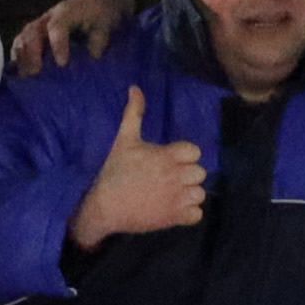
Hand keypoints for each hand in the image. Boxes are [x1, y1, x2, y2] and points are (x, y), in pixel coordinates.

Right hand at [11, 0, 147, 72]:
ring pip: (24, 36)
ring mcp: (40, 23)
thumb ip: (99, 38)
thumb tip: (93, 56)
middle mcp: (49, 16)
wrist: (98, 3)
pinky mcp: (36, 32)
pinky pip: (21, 41)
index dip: (57, 45)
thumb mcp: (106, 23)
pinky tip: (18, 71)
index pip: (57, 27)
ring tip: (26, 76)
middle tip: (36, 73)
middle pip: (33, 31)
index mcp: (67, 12)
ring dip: (22, 56)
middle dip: (32, 53)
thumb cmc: (102, 14)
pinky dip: (18, 55)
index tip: (62, 64)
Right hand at [69, 88, 208, 245]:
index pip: (195, 152)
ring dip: (190, 193)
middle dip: (188, 174)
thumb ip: (134, 113)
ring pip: (200, 194)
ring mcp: (176, 198)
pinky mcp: (174, 217)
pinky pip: (197, 214)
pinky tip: (175, 208)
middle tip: (171, 177)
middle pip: (200, 173)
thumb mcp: (124, 139)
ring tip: (174, 193)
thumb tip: (135, 87)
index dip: (185, 156)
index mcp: (166, 156)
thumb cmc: (115, 171)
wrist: (104, 206)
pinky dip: (189, 213)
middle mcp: (175, 176)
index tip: (170, 160)